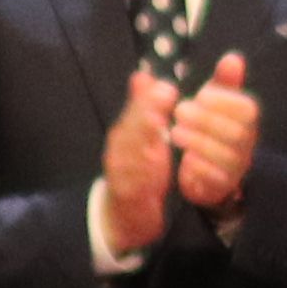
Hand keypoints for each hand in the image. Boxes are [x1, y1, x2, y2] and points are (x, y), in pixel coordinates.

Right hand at [98, 67, 182, 257]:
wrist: (125, 212)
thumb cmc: (137, 168)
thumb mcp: (141, 137)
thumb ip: (143, 108)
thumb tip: (142, 75)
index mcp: (125, 132)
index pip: (134, 112)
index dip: (149, 100)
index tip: (168, 88)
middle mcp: (118, 149)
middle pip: (129, 129)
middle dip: (145, 116)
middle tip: (164, 103)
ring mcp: (119, 171)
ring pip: (128, 154)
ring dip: (142, 140)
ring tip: (158, 128)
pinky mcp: (124, 193)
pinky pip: (132, 182)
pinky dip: (143, 173)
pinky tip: (155, 165)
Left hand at [169, 49, 258, 221]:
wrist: (207, 175)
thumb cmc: (210, 129)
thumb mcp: (215, 102)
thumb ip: (223, 82)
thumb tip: (234, 57)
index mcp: (247, 121)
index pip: (248, 109)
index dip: (224, 100)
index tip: (200, 94)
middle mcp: (247, 144)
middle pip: (237, 132)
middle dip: (206, 120)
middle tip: (179, 111)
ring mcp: (236, 166)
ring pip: (227, 155)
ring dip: (199, 141)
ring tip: (175, 133)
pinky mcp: (222, 186)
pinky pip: (216, 178)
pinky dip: (199, 167)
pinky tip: (184, 159)